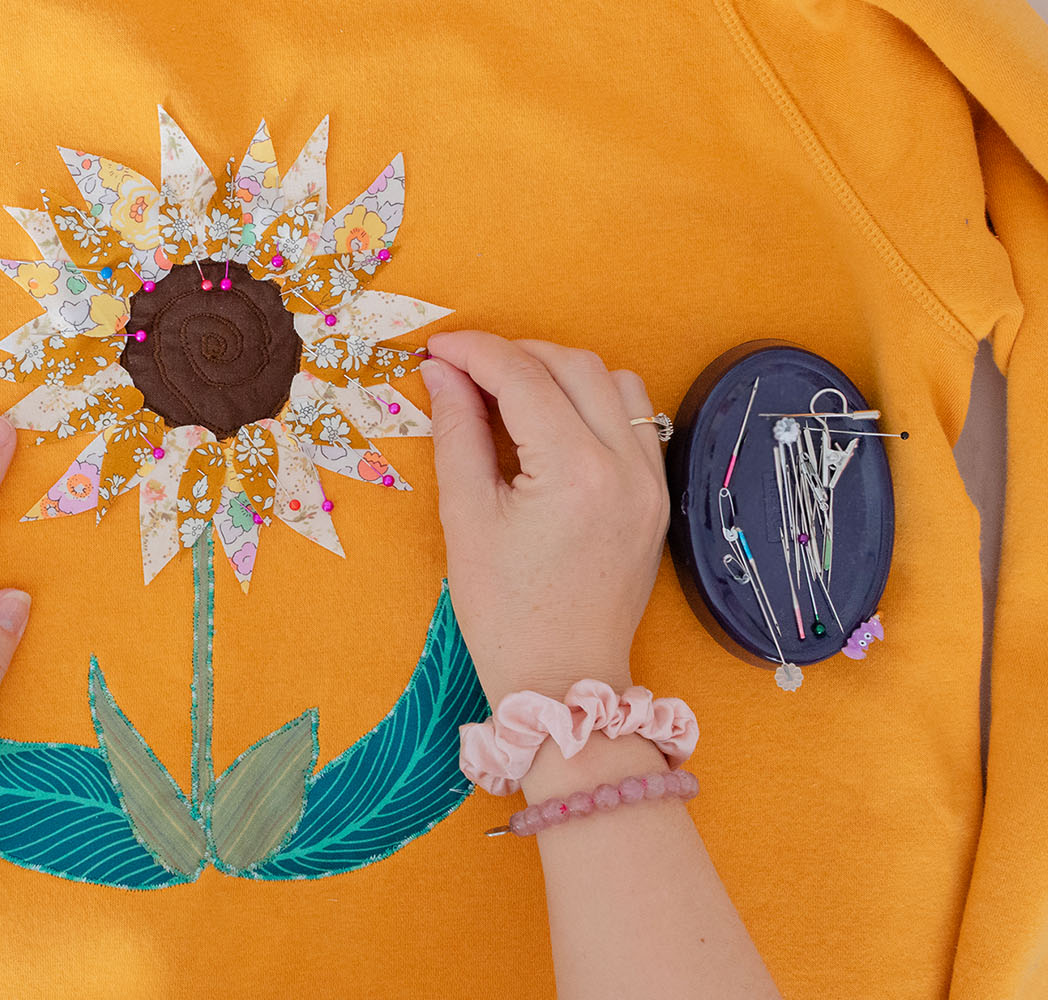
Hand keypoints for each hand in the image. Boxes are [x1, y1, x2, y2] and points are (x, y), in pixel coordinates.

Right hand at [421, 332, 668, 704]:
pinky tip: (552, 424)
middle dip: (515, 355)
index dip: (474, 352)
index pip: (523, 377)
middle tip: (464, 370)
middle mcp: (626, 467)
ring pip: (614, 383)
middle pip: (574, 365)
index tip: (436, 349)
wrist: (563, 679)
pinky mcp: (656, 496)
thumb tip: (442, 374)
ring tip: (510, 393)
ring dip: (560, 372)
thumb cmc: (506, 613)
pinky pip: (634, 420)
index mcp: (576, 472)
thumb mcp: (466, 518)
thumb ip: (456, 433)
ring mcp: (651, 481)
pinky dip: (592, 403)